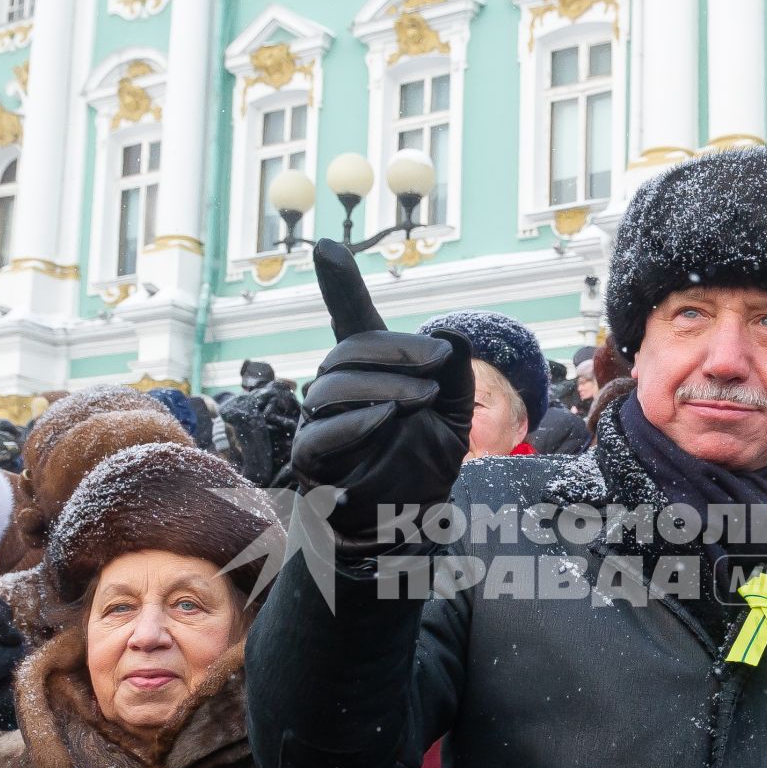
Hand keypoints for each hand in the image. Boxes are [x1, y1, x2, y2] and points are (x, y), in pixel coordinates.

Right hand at [293, 241, 472, 540]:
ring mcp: (320, 422)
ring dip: (382, 385)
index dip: (339, 284)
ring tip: (420, 400)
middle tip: (435, 362)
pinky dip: (353, 422)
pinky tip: (385, 419)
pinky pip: (320, 432)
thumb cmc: (426, 462)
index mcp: (371, 371)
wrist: (411, 521)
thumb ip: (453, 375)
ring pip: (334, 386)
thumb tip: (449, 338)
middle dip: (394, 349)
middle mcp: (340, 389)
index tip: (325, 246)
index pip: (352, 321)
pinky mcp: (313, 459)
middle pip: (350, 350)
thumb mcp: (454, 414)